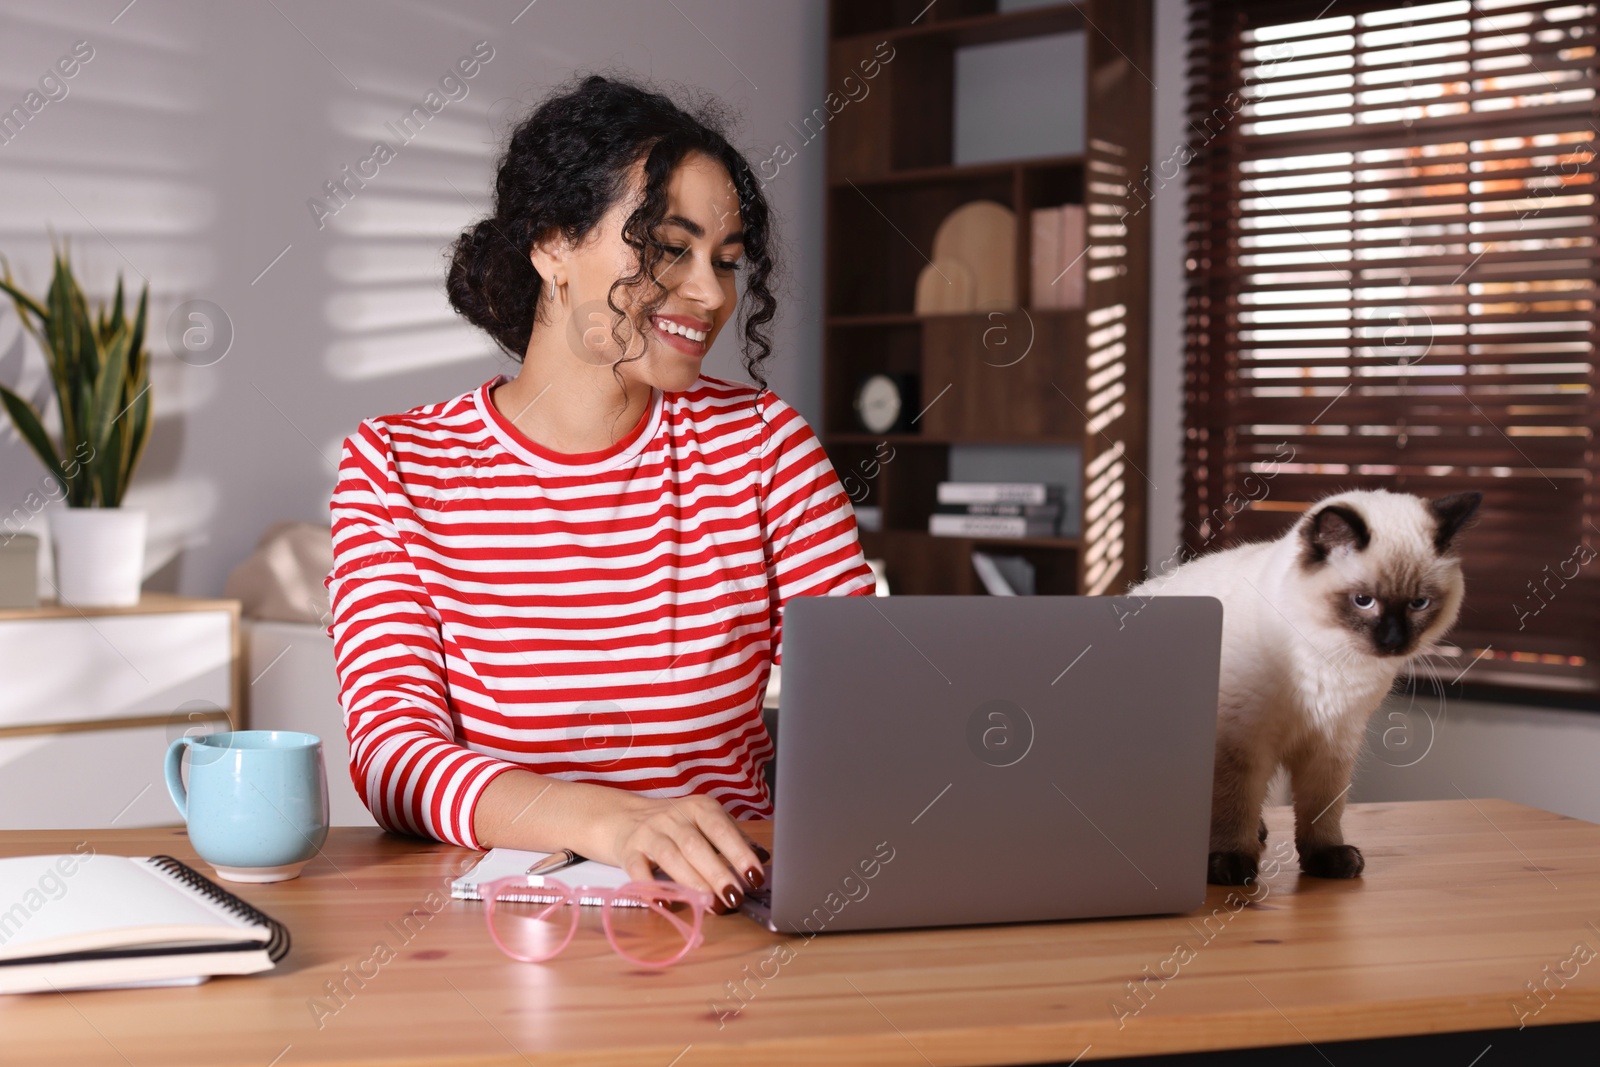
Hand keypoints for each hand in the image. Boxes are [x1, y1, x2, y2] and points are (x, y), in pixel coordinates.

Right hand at [594, 793, 767, 913]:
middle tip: (734, 898)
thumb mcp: (704, 824)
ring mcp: (649, 833)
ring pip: (671, 856)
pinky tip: (665, 903)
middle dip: (717, 873)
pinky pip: (638, 869)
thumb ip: (732, 839)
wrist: (622, 818)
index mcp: (699, 808)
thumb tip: (764, 858)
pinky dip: (650, 887)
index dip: (739, 852)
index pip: (721, 829)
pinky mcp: (628, 851)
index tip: (755, 876)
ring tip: (709, 905)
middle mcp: (673, 817)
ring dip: (692, 882)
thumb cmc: (675, 826)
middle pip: (696, 845)